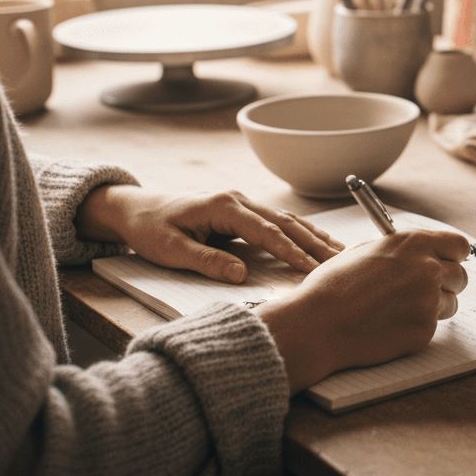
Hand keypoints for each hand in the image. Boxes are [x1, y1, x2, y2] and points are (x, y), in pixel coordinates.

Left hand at [75, 186, 342, 281]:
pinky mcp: (243, 211)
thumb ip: (207, 261)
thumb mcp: (171, 250)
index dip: (289, 251)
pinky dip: (301, 231)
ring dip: (312, 236)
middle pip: (285, 222)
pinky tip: (318, 240)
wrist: (136, 208)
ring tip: (339, 252)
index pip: (266, 231)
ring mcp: (242, 203)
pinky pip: (278, 221)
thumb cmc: (150, 229)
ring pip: (287, 219)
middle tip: (339, 262)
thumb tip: (240, 275)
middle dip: (313, 243)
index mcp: (223, 206)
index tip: (309, 269)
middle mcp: (238, 200)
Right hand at [256, 229, 470, 393]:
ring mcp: (428, 300)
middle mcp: (427, 268)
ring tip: (398, 310)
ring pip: (450, 303)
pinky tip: (389, 325)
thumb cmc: (334, 287)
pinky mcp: (425, 329)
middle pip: (461, 276)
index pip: (459, 245)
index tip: (448, 263)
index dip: (454, 256)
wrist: (318, 323)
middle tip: (426, 291)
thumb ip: (400, 251)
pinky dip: (416, 327)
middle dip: (447, 284)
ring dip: (433, 307)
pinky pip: (433, 326)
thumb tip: (418, 254)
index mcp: (413, 243)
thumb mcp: (366, 251)